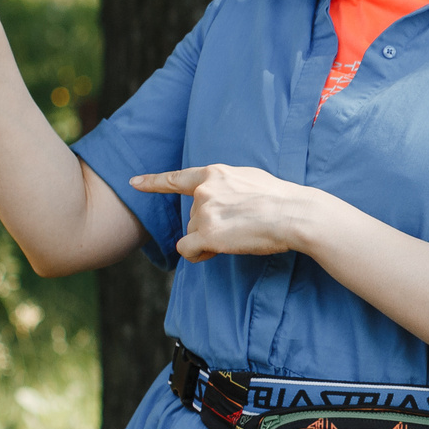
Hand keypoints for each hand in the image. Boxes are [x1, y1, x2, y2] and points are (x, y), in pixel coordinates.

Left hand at [130, 164, 328, 260]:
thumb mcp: (249, 178)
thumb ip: (227, 185)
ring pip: (193, 234)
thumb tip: (224, 197)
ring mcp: (204, 212)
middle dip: (209, 226)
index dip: (153, 182)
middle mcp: (203, 192)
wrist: (293, 214)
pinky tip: (217, 250)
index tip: (134, 182)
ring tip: (239, 236)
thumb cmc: (281, 199)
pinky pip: (188, 250)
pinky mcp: (207, 234)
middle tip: (240, 228)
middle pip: (192, 217)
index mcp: (214, 174)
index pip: (177, 179)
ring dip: (209, 240)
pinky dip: (199, 254)